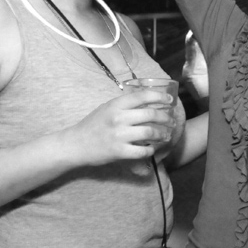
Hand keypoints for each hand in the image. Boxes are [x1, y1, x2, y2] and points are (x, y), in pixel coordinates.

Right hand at [62, 91, 176, 166]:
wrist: (76, 144)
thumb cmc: (92, 124)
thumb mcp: (106, 108)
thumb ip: (124, 104)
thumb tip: (145, 100)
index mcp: (116, 105)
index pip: (142, 96)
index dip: (159, 97)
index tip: (170, 100)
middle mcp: (119, 118)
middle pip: (150, 114)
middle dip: (165, 117)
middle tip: (171, 121)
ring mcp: (119, 135)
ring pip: (150, 132)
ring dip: (162, 134)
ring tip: (166, 135)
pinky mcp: (119, 151)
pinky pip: (142, 151)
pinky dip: (151, 150)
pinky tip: (152, 149)